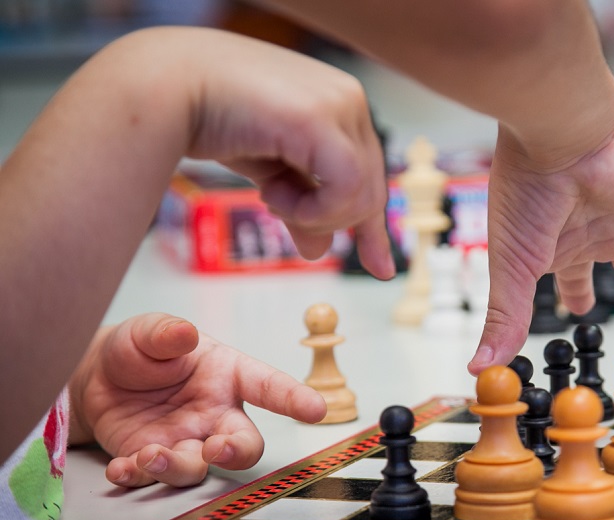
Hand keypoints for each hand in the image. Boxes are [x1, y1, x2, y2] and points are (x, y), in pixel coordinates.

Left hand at [69, 313, 326, 487]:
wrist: (96, 375)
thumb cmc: (140, 350)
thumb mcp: (149, 332)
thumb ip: (166, 333)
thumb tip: (185, 333)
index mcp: (227, 376)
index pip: (267, 385)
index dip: (294, 397)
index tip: (316, 409)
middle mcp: (213, 415)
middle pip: (244, 444)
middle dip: (237, 452)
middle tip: (218, 448)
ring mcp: (184, 441)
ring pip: (198, 468)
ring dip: (177, 467)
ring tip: (151, 455)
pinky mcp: (150, 459)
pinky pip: (150, 477)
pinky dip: (136, 477)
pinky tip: (121, 469)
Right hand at [177, 28, 392, 276]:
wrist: (165, 89)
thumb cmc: (213, 119)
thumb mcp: (270, 170)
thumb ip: (300, 205)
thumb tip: (320, 250)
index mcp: (342, 102)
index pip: (372, 173)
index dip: (372, 225)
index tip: (380, 268)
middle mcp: (350, 98)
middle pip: (371, 189)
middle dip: (331, 220)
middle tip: (278, 208)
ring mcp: (341, 106)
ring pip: (362, 195)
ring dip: (313, 215)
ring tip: (270, 195)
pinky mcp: (322, 120)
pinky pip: (345, 190)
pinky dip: (312, 210)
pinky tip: (273, 195)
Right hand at [467, 117, 613, 373]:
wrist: (560, 136)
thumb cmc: (525, 193)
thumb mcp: (512, 267)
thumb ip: (504, 318)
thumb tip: (480, 368)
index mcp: (551, 244)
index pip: (558, 278)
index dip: (561, 299)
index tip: (564, 321)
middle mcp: (589, 234)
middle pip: (599, 275)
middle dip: (599, 300)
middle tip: (596, 323)